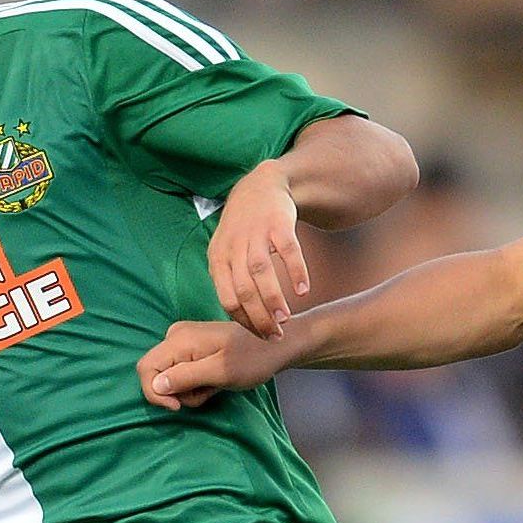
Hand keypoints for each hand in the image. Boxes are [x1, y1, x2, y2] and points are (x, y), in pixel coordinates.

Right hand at [140, 318, 298, 409]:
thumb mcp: (220, 372)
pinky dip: (195, 384)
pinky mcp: (190, 349)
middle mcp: (175, 336)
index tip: (178, 407)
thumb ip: (187, 377)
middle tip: (206, 393)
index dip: (155, 393)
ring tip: (214, 386)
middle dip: (177, 393)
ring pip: (169, 378)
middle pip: (156, 374)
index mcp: (179, 339)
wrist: (273, 347)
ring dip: (189, 390)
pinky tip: (214, 381)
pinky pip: (181, 374)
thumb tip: (156, 385)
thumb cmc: (251, 360)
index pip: (146, 368)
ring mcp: (182, 342)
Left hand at [206, 159, 308, 336]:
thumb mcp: (227, 251)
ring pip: (261, 272)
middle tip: (275, 336)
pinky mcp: (278, 223)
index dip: (245, 322)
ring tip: (285, 319)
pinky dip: (296, 271)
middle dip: (260, 317)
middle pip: (243, 290)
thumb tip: (243, 320)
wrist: (262, 185)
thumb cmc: (244, 229)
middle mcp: (233, 246)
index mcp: (218, 259)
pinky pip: (287, 250)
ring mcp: (255, 233)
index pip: (227, 299)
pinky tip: (304, 290)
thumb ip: (230, 281)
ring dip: (273, 299)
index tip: (261, 337)